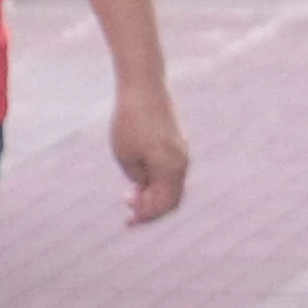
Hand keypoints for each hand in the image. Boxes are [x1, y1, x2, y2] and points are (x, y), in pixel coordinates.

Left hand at [108, 79, 189, 226]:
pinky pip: (170, 171)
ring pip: (171, 185)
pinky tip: (139, 180)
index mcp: (172, 168)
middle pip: (171, 198)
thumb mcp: (125, 156)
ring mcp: (182, 151)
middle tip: (128, 213)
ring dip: (153, 195)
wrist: (143, 86)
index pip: (164, 205)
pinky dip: (157, 181)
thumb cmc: (130, 121)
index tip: (128, 221)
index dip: (146, 217)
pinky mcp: (177, 142)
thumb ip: (137, 178)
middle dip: (151, 209)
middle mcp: (182, 161)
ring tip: (130, 196)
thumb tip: (144, 190)